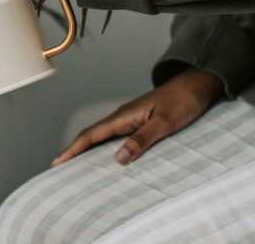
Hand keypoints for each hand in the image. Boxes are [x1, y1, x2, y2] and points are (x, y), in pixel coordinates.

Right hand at [52, 68, 223, 165]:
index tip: (58, 162)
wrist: (196, 85)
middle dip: (74, 151)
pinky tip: (107, 158)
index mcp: (124, 115)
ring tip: (76, 167)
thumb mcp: (164, 122)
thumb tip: (118, 158)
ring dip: (87, 150)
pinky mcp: (139, 122)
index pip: (92, 134)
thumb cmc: (183, 101)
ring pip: (102, 136)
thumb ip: (142, 139)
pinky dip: (104, 148)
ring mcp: (130, 118)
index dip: (73, 149)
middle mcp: (123, 116)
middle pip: (92, 135)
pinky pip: (115, 137)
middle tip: (60, 169)